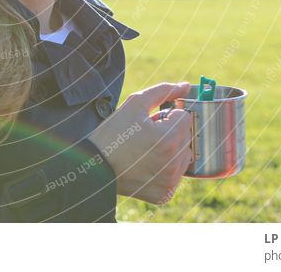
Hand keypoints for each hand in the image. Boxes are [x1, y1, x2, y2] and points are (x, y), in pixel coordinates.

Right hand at [87, 82, 192, 204]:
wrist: (94, 167)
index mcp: (168, 138)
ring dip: (171, 150)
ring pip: (184, 155)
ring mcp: (171, 180)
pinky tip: (146, 165)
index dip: (167, 116)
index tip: (151, 122)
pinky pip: (176, 174)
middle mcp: (173, 162)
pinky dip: (166, 168)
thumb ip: (163, 91)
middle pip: (186, 136)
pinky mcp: (165, 193)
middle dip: (170, 132)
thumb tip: (185, 86)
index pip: (184, 117)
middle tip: (146, 135)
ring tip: (146, 150)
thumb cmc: (113, 133)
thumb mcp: (135, 104)